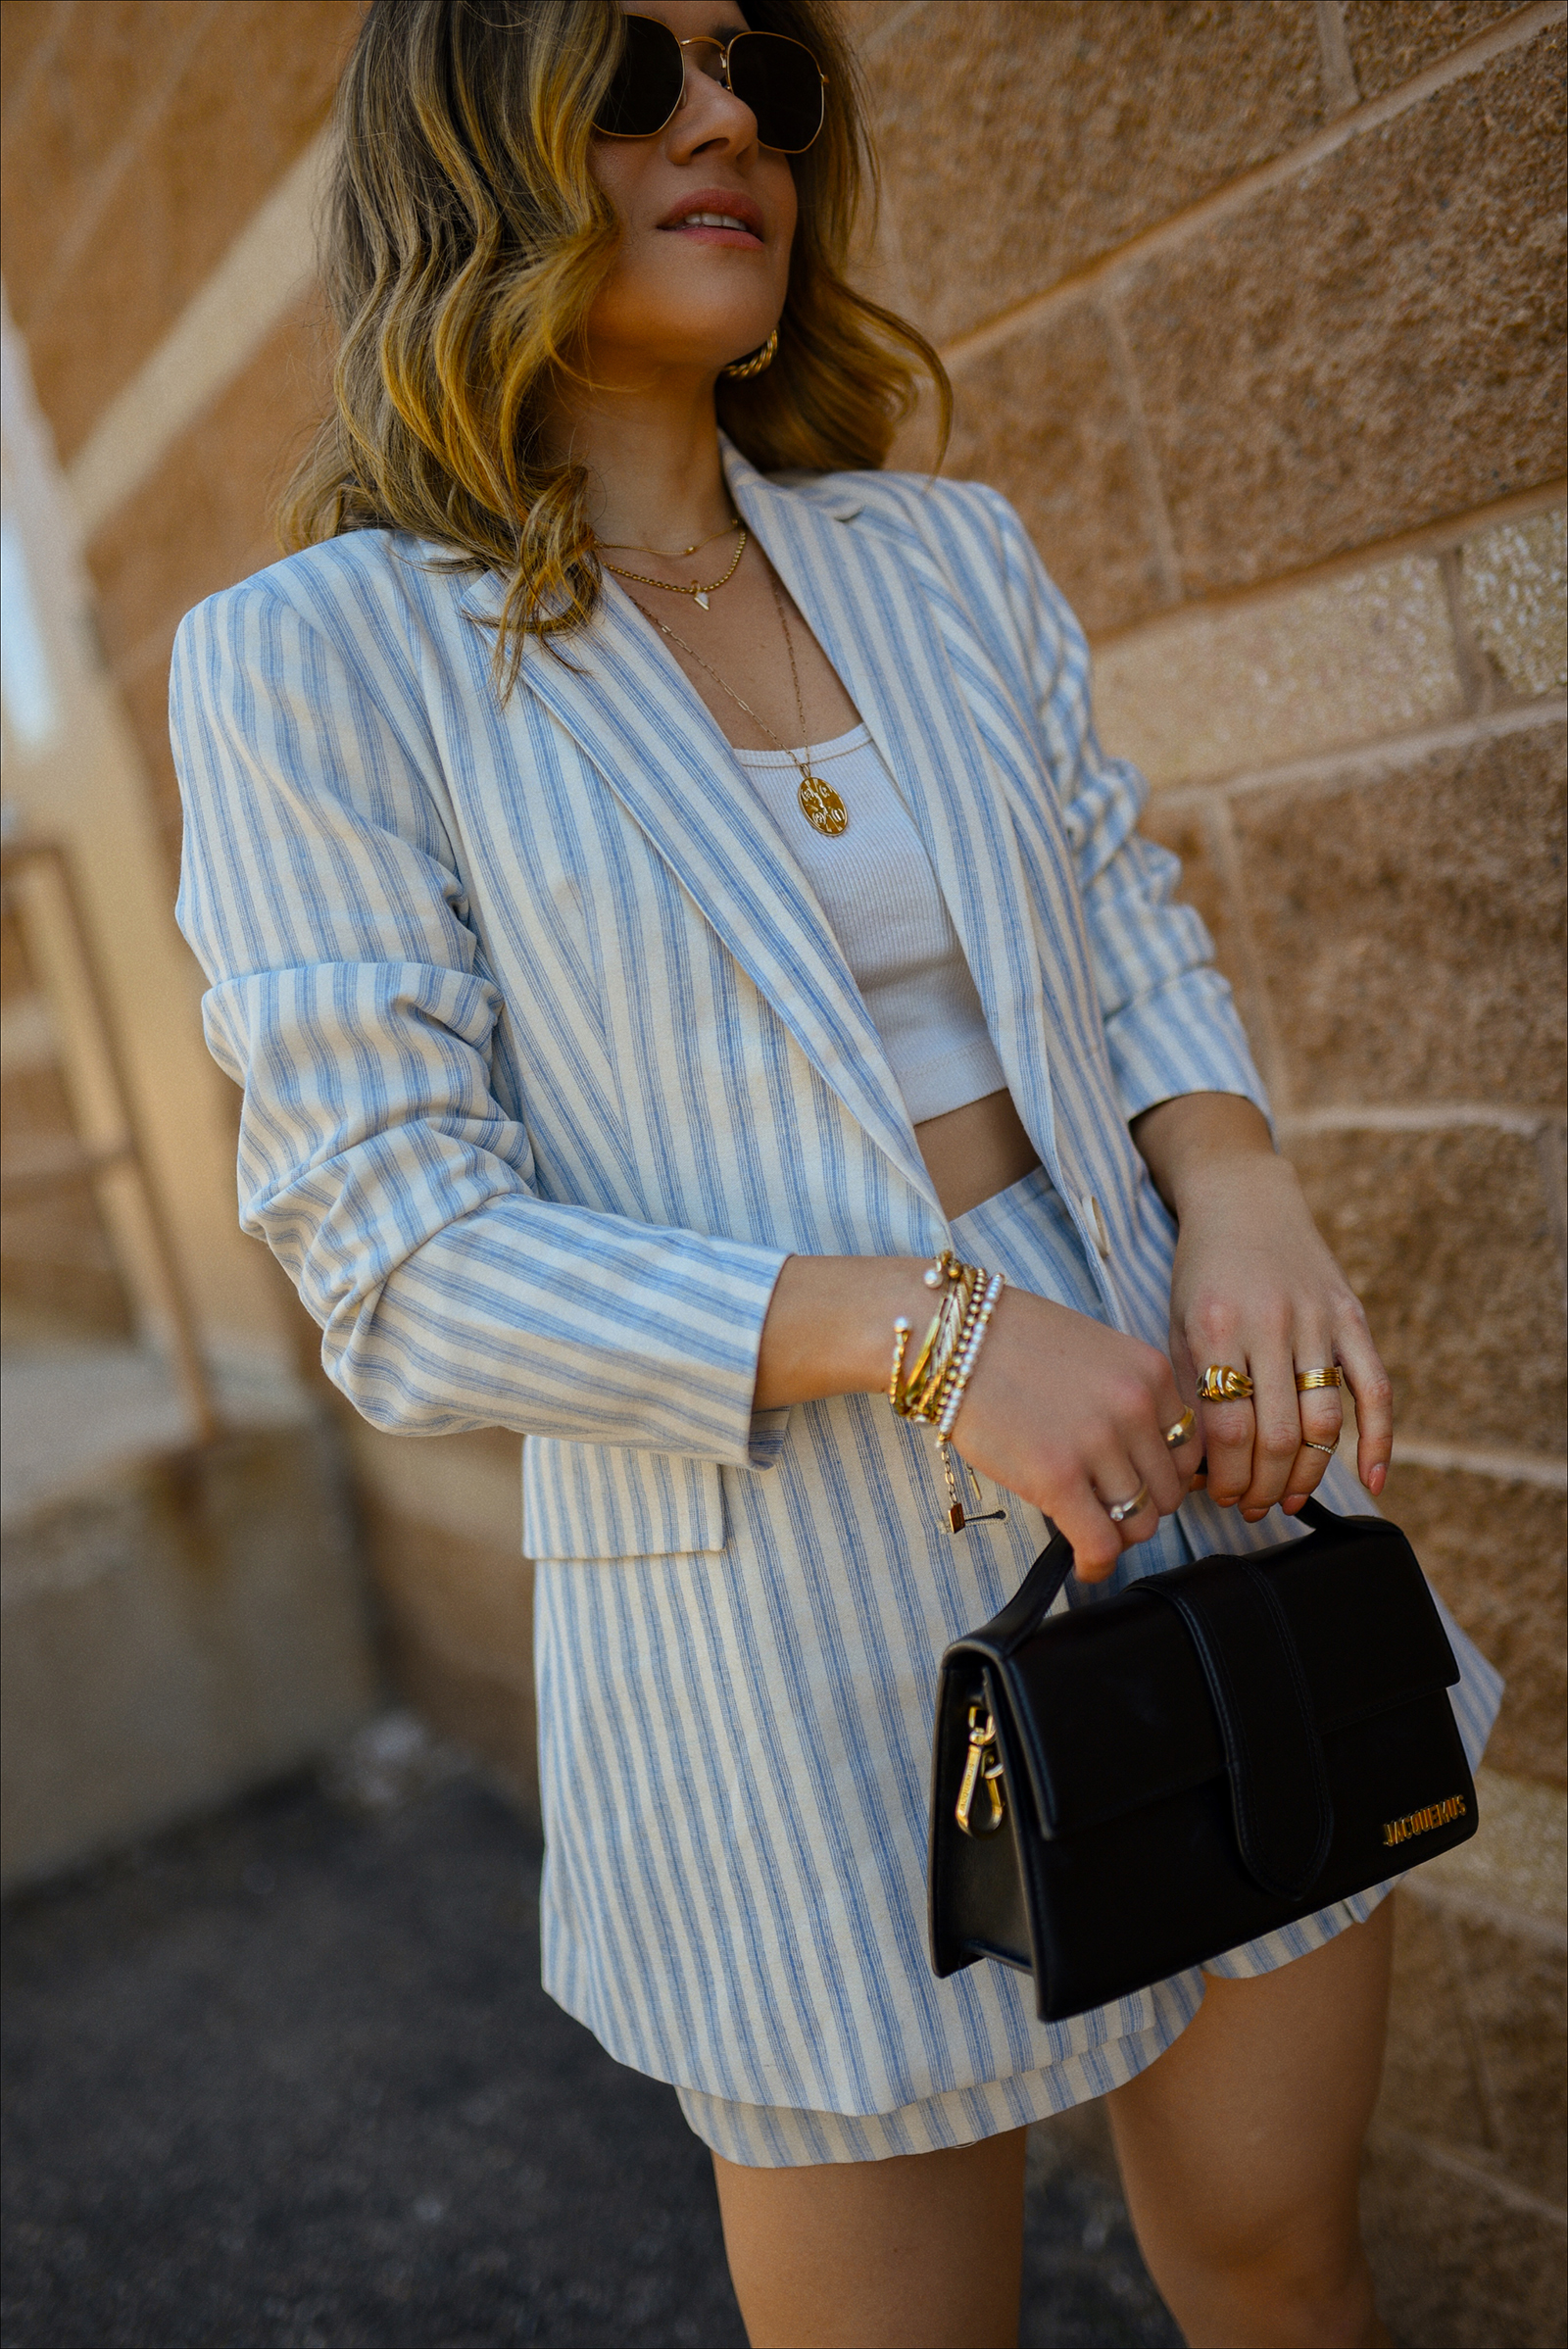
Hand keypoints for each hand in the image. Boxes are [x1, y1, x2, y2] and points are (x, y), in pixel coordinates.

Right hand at [755, 1255, 1199, 1582]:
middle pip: (1166, 1493)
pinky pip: (1100, 1544)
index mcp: (1151, 1373)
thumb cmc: (1013, 1341)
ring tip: (1087, 1528)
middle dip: (1138, 1506)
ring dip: (1114, 1534)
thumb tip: (1143, 1464)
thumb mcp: (1096, 1352)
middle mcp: (1135, 1407)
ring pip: (1137, 1523)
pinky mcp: (1056, 1478)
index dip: (1162, 1474)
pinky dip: (1097, 1564)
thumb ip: (1130, 1399)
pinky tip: (1083, 1565)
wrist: (950, 1335)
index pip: (1188, 1451)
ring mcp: (1097, 1443)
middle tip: (1104, 1507)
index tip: (1135, 1483)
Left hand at [1139, 1099, 1392, 1521]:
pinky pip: (1374, 1388)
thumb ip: (1189, 1390)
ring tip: (1286, 1499)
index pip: (1227, 1426)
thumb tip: (1198, 1468)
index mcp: (1216, 1326)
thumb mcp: (1178, 1324)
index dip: (1226, 1475)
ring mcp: (1317, 1320)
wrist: (1244, 1199)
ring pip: (1322, 1421)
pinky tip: (1370, 1479)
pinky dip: (1377, 1439)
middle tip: (1251, 1508)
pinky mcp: (1351, 1316)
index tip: (1220, 1497)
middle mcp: (1270, 1324)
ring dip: (1306, 1474)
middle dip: (1262, 1484)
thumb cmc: (1202, 1270)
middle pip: (1276, 1433)